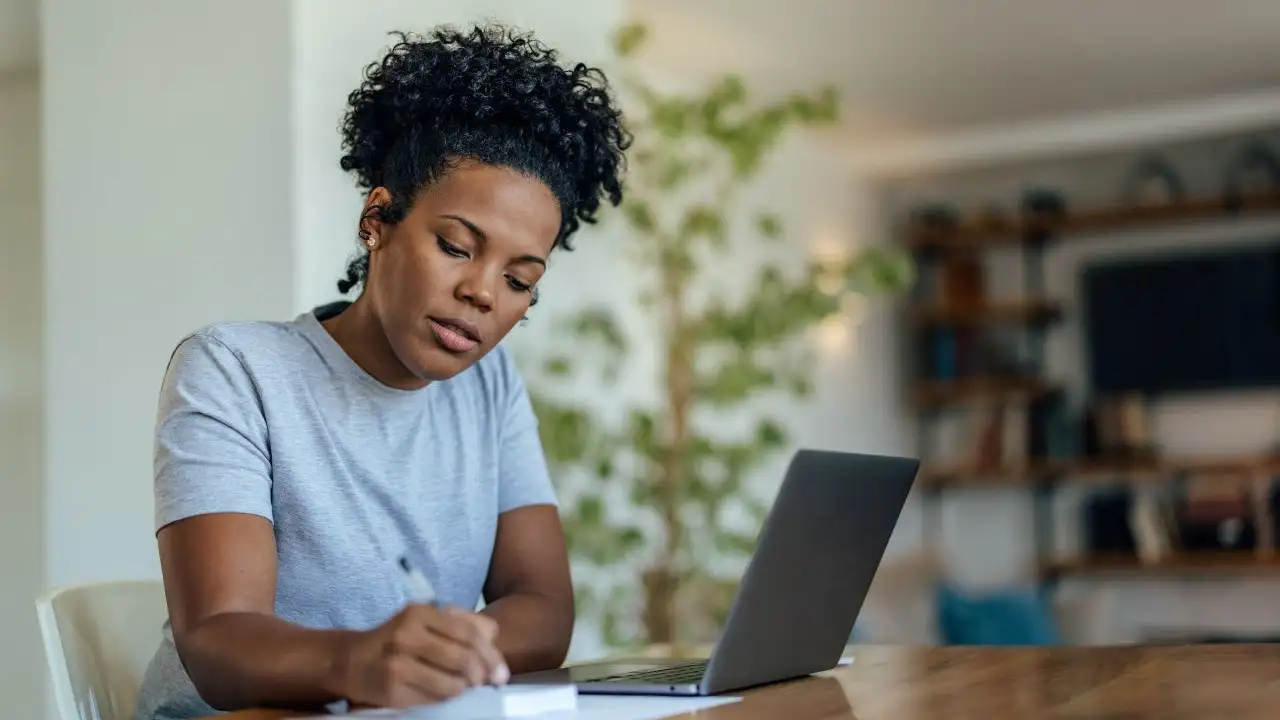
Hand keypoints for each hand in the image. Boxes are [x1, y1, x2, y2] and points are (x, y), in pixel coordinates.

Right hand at [337, 604, 507, 707]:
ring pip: (452, 683)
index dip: (491, 654)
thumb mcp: (426, 621)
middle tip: (485, 683)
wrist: (352, 660)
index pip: (469, 633)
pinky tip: (443, 693)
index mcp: (421, 612)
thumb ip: (462, 624)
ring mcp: (397, 663)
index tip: (500, 671)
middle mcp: (407, 635)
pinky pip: (433, 699)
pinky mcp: (391, 689)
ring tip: (463, 687)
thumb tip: (494, 638)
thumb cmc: (398, 640)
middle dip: (482, 675)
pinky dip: (445, 698)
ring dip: (464, 689)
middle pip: (464, 658)